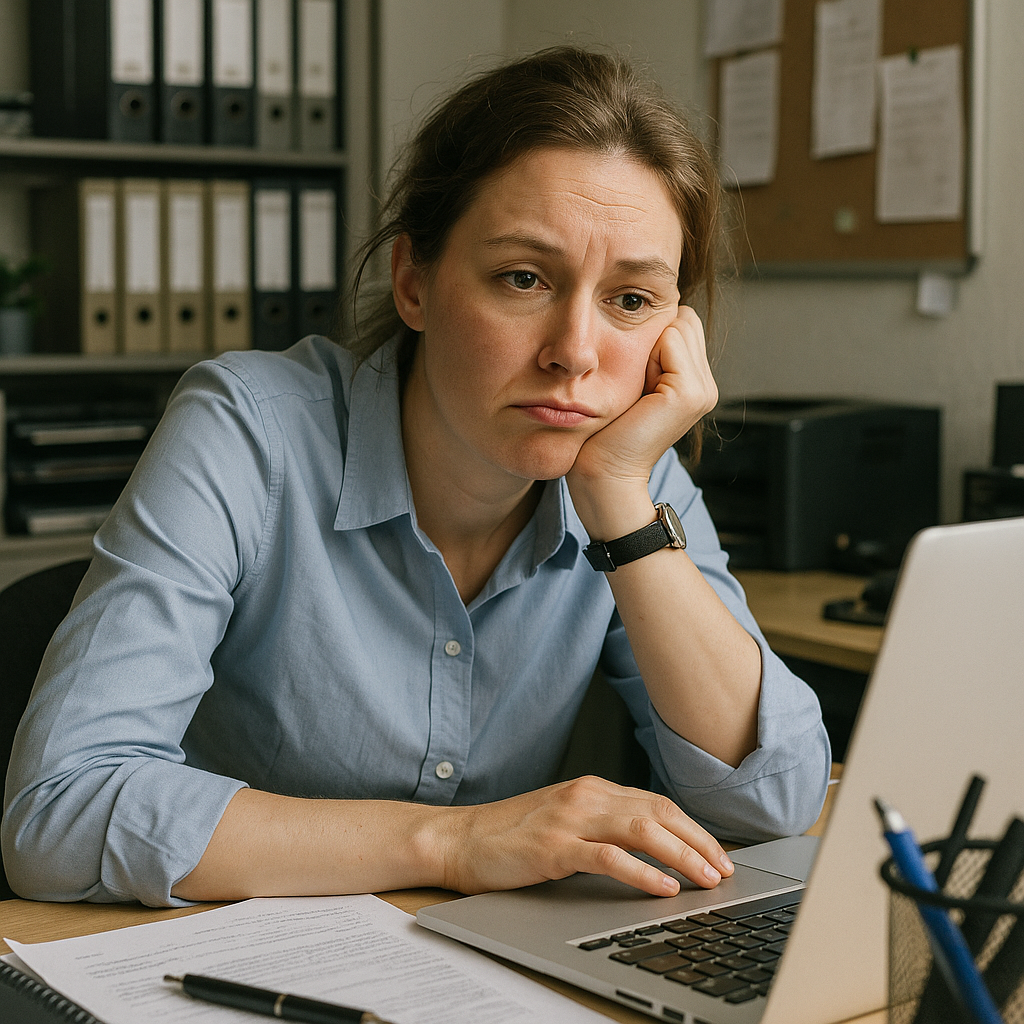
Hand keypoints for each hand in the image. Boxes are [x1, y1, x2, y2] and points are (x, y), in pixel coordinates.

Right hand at [436, 775, 733, 895]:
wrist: (460, 838)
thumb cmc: (511, 835)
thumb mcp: (565, 820)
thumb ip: (603, 824)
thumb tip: (652, 847)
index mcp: (592, 789)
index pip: (657, 803)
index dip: (693, 829)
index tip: (717, 853)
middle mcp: (586, 796)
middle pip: (658, 813)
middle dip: (698, 842)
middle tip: (724, 870)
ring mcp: (570, 819)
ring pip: (641, 830)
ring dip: (681, 855)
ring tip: (706, 879)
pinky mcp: (554, 847)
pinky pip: (608, 857)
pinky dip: (641, 871)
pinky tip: (663, 887)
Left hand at [568, 307, 716, 513]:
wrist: (604, 474)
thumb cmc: (606, 432)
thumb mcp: (633, 383)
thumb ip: (651, 354)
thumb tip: (649, 314)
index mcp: (696, 384)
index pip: (683, 323)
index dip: (652, 339)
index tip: (633, 379)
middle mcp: (707, 386)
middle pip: (683, 319)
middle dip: (653, 339)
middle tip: (635, 384)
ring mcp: (703, 390)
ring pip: (677, 325)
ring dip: (647, 347)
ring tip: (636, 389)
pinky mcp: (689, 393)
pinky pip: (669, 339)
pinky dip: (646, 355)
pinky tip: (638, 391)